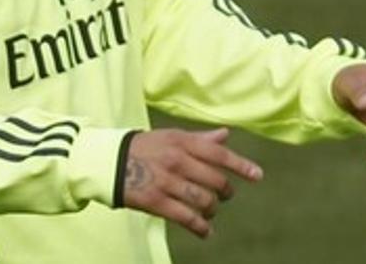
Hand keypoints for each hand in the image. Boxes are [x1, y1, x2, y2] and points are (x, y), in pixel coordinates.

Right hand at [120, 128, 262, 238]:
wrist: (108, 161)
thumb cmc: (143, 148)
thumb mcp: (170, 137)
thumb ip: (199, 139)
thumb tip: (226, 135)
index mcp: (181, 141)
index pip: (218, 153)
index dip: (240, 165)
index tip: (257, 176)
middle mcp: (176, 160)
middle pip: (215, 180)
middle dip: (225, 192)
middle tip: (224, 195)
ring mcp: (166, 182)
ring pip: (203, 200)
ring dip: (212, 209)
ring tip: (210, 211)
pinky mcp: (156, 201)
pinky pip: (187, 218)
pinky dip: (201, 227)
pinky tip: (205, 231)